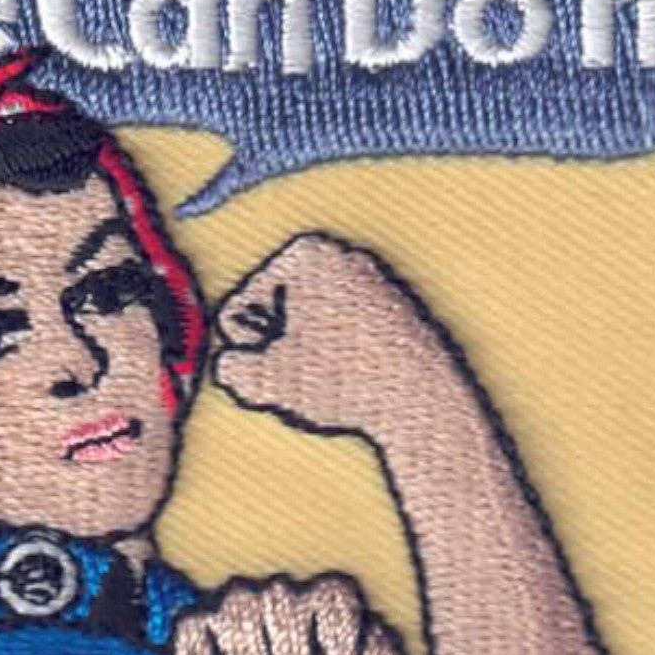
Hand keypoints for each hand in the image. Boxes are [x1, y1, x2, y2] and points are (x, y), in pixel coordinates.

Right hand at [211, 232, 444, 438]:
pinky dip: (346, 365)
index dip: (249, 350)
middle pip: (275, 316)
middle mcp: (342, 255)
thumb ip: (230, 369)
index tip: (288, 361)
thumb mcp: (264, 381)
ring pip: (310, 333)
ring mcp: (375, 282)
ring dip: (310, 361)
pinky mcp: (398, 315)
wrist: (424, 402)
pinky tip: (365, 384)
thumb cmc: (342, 381)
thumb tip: (233, 366)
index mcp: (304, 252)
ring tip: (340, 381)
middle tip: (315, 374)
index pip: (236, 309)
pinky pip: (347, 344)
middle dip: (281, 350)